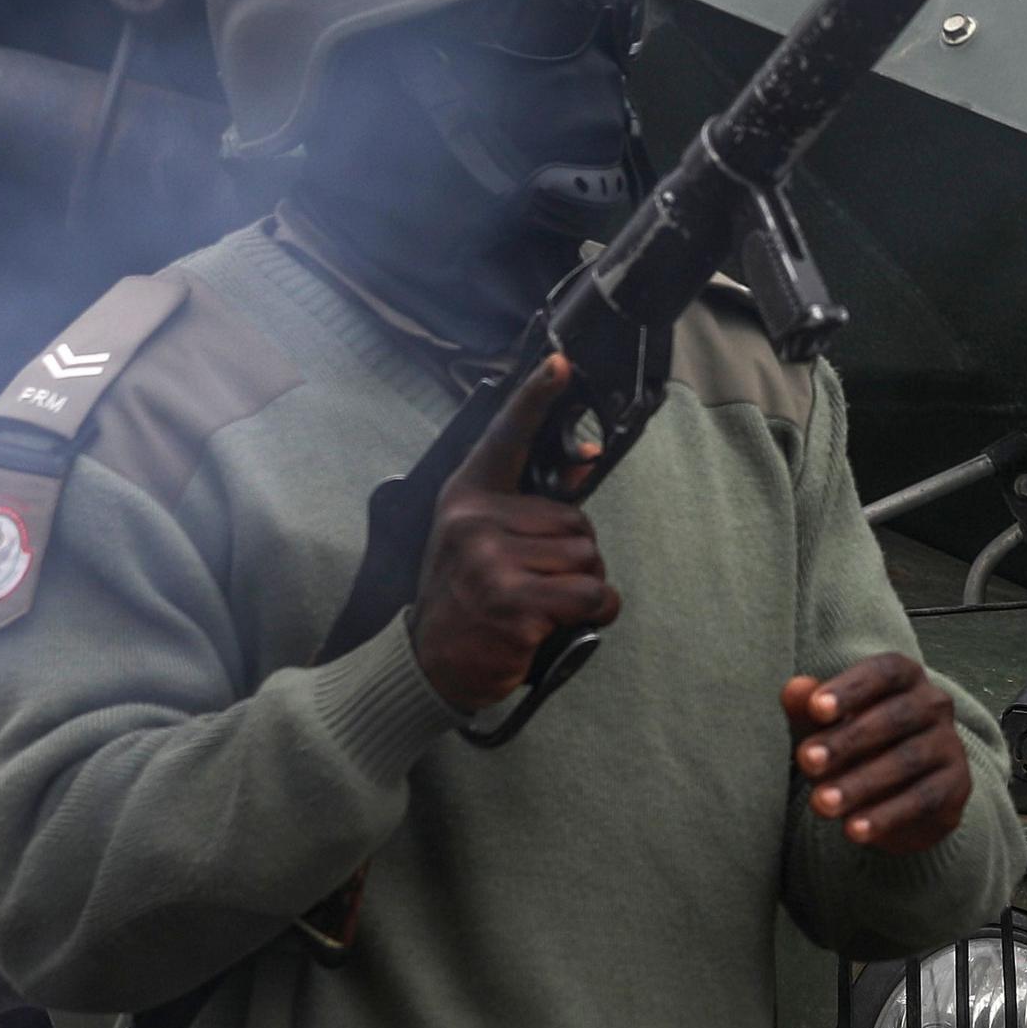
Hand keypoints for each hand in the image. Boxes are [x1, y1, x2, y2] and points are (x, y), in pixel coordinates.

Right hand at [410, 355, 615, 712]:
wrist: (432, 665)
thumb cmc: (468, 600)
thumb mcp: (486, 541)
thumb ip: (533, 505)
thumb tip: (589, 456)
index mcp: (467, 497)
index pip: (506, 438)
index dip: (535, 398)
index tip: (559, 362)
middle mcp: (475, 521)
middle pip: (577, 521)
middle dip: (576, 557)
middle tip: (538, 583)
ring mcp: (492, 561)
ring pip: (589, 559)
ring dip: (585, 587)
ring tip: (543, 604)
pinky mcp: (515, 602)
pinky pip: (592, 595)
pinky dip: (595, 613)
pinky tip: (559, 624)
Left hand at [785, 656, 970, 851]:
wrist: (900, 795)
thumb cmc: (856, 744)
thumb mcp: (827, 725)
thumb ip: (808, 708)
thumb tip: (793, 689)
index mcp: (905, 677)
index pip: (884, 672)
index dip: (851, 688)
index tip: (815, 709)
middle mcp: (935, 704)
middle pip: (895, 717)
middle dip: (847, 740)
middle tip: (806, 762)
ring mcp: (950, 745)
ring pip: (907, 761)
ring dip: (861, 783)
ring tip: (821, 804)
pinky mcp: (958, 786)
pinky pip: (923, 799)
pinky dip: (887, 816)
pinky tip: (853, 830)